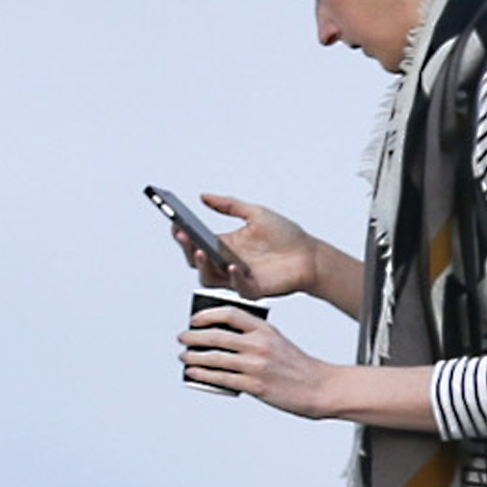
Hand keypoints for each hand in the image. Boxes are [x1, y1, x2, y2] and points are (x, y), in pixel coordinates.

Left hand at [182, 305, 336, 417]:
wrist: (319, 387)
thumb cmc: (298, 366)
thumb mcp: (278, 342)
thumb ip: (253, 338)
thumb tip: (219, 343)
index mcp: (266, 329)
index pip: (231, 314)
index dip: (208, 315)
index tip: (195, 320)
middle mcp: (259, 344)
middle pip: (217, 336)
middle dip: (194, 337)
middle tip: (183, 338)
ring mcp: (256, 365)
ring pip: (215, 358)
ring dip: (194, 357)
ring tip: (184, 357)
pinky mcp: (255, 385)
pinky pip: (222, 378)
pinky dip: (203, 375)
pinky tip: (194, 373)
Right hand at [183, 194, 327, 302]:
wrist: (311, 255)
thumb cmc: (286, 236)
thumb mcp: (256, 214)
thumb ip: (230, 205)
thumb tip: (203, 196)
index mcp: (225, 245)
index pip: (196, 242)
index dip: (183, 234)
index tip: (175, 222)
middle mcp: (227, 263)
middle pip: (196, 260)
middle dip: (187, 248)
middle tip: (184, 234)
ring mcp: (238, 278)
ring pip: (209, 278)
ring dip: (203, 266)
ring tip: (201, 250)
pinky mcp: (253, 290)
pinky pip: (238, 288)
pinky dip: (234, 278)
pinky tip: (234, 266)